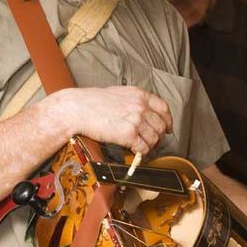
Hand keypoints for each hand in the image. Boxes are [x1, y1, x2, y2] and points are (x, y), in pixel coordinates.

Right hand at [52, 86, 172, 155]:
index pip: (163, 108)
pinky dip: (141, 153)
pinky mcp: (129, 134)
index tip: (168, 128)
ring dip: (149, 146)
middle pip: (161, 126)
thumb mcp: (118, 94)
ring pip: (154, 139)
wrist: (78, 109)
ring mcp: (136, 120)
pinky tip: (135, 152)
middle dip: (159, 136)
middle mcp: (140, 106)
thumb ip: (133, 102)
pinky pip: (143, 148)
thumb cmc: (92, 102)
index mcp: (139, 95)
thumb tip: (142, 114)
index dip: (168, 120)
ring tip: (141, 147)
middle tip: (153, 142)